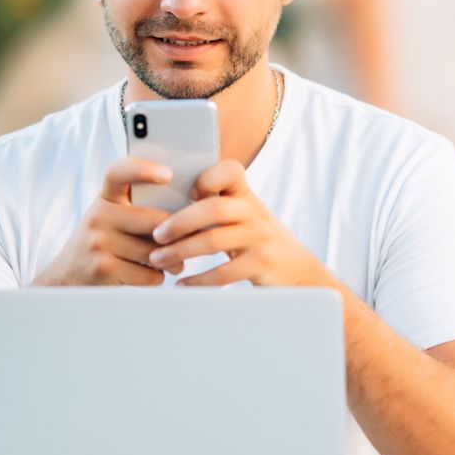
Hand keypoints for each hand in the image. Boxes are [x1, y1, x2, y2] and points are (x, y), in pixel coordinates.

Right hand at [33, 157, 183, 285]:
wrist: (66, 277)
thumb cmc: (102, 243)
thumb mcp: (110, 217)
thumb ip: (137, 208)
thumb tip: (187, 207)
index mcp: (105, 198)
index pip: (119, 172)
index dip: (143, 169)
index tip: (167, 174)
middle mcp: (99, 216)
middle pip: (155, 220)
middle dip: (178, 236)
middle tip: (188, 242)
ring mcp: (100, 242)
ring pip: (156, 251)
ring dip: (172, 261)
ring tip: (172, 262)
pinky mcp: (105, 269)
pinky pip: (150, 274)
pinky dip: (157, 277)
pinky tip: (151, 274)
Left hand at [146, 160, 328, 287]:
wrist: (297, 269)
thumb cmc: (256, 240)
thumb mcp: (243, 215)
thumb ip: (215, 205)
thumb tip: (162, 206)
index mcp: (246, 195)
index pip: (230, 170)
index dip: (206, 178)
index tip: (186, 193)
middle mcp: (254, 212)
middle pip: (212, 208)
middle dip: (179, 222)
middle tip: (156, 235)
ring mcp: (259, 238)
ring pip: (213, 240)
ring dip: (180, 251)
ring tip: (158, 259)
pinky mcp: (261, 264)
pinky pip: (223, 272)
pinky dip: (198, 279)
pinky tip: (182, 283)